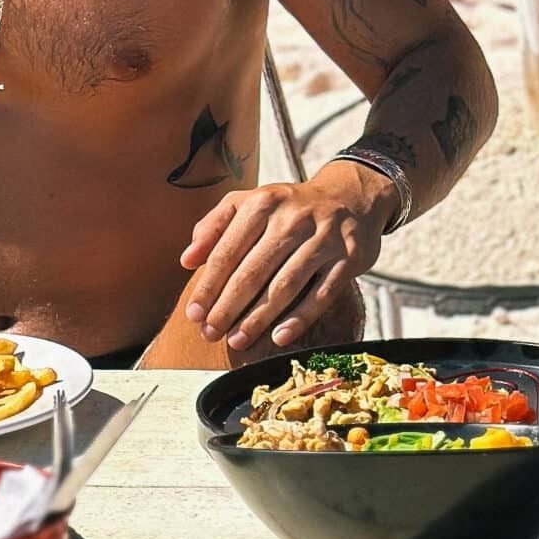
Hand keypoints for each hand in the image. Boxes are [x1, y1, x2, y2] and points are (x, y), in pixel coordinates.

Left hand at [179, 163, 395, 355]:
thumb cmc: (290, 208)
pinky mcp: (348, 258)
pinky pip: (321, 294)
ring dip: (258, 317)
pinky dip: (300, 318)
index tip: (193, 313)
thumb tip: (187, 260)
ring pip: (285, 285)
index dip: (208, 285)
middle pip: (253, 271)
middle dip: (228, 306)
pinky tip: (279, 337)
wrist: (352, 198)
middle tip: (210, 333)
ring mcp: (323, 238)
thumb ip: (214, 226)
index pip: (228, 250)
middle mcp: (293, 218)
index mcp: (263, 203)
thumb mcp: (250, 202)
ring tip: (237, 340)